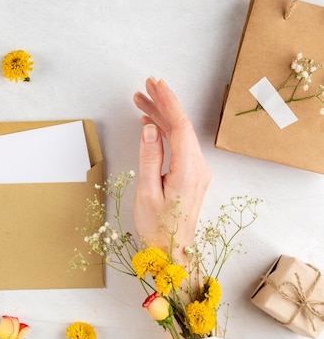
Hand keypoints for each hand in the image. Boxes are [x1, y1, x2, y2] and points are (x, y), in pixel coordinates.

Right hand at [132, 78, 210, 265]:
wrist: (173, 253)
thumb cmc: (159, 228)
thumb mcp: (147, 193)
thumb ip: (149, 158)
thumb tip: (149, 129)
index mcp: (188, 170)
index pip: (180, 126)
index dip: (168, 103)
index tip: (156, 85)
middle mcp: (197, 167)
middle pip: (181, 126)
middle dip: (163, 104)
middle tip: (145, 87)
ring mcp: (197, 171)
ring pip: (180, 135)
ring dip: (161, 117)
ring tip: (141, 102)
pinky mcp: (192, 176)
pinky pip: (180, 146)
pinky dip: (164, 132)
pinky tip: (151, 124)